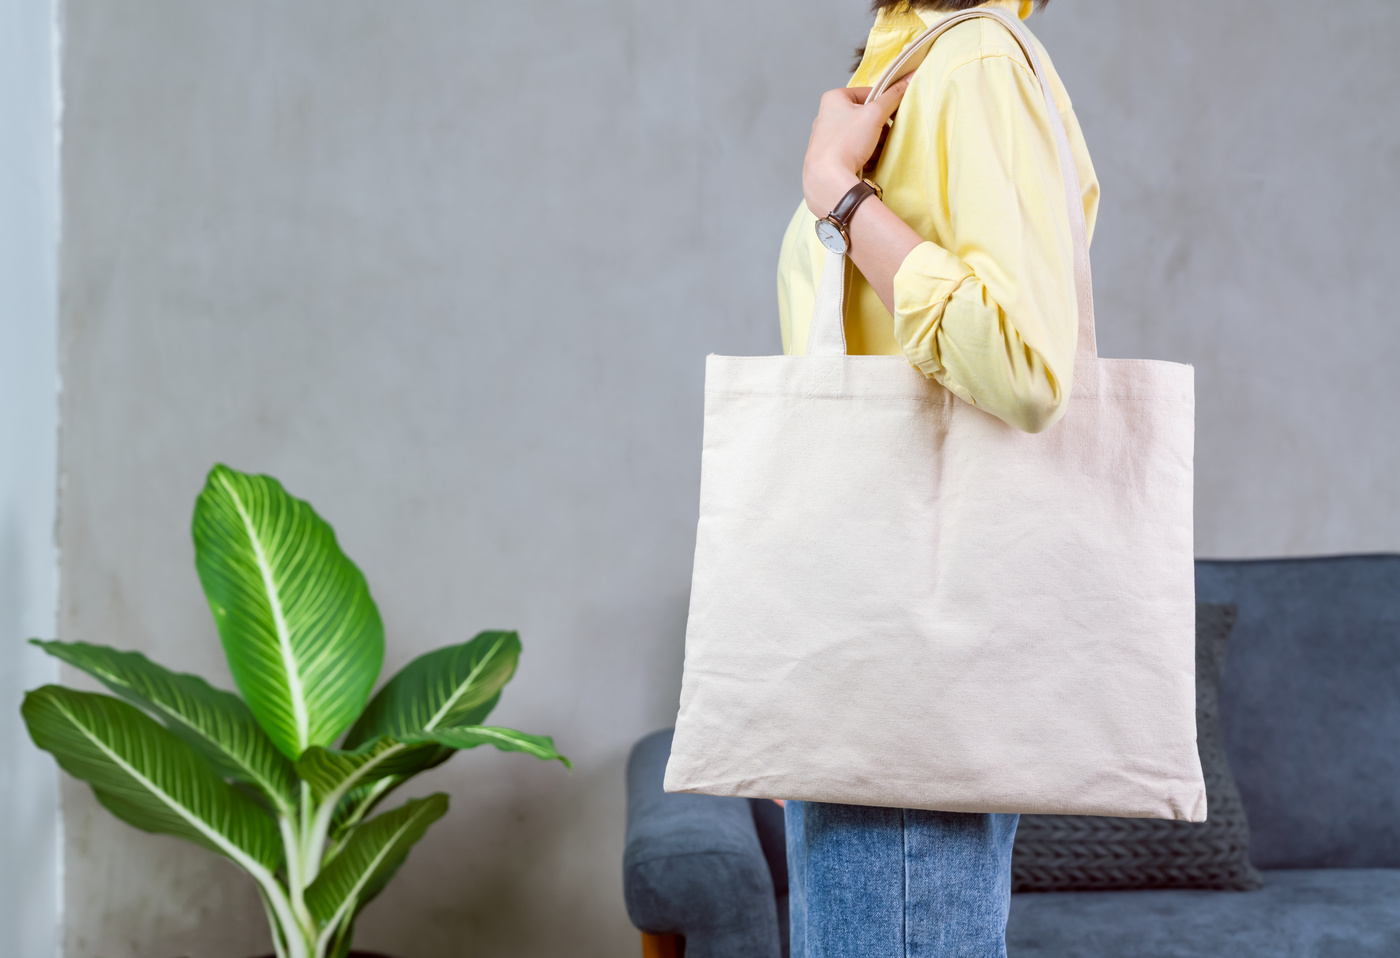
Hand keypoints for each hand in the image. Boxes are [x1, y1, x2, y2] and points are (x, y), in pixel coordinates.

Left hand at [802, 77, 911, 216]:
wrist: (828, 180)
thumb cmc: (847, 142)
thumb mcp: (875, 114)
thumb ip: (893, 96)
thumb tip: (908, 79)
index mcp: (833, 99)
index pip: (868, 93)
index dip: (883, 103)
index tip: (892, 115)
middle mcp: (826, 116)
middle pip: (865, 116)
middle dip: (879, 128)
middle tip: (883, 137)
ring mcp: (826, 138)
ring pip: (861, 135)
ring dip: (874, 143)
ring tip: (874, 153)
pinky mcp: (829, 157)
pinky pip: (853, 150)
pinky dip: (864, 155)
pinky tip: (865, 163)